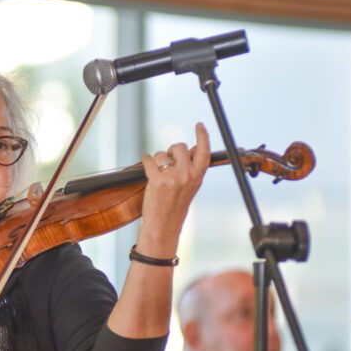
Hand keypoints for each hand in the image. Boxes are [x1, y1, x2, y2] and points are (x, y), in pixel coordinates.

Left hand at [137, 122, 210, 254]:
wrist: (164, 226)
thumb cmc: (176, 206)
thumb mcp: (190, 187)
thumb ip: (192, 168)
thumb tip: (192, 148)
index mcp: (197, 177)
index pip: (204, 151)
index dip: (203, 136)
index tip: (199, 125)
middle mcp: (187, 175)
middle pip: (178, 147)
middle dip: (170, 150)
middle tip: (167, 162)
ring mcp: (172, 178)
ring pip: (162, 154)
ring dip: (157, 160)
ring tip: (158, 174)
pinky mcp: (157, 181)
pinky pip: (149, 160)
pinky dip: (146, 160)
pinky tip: (146, 164)